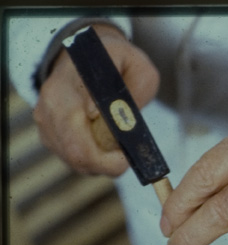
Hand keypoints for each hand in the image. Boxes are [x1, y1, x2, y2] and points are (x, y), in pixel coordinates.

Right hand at [33, 24, 159, 176]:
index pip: (80, 133)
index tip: (127, 153)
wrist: (85, 54)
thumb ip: (138, 92)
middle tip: (127, 155)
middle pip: (76, 156)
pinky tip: (104, 144)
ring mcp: (45, 122)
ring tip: (117, 144)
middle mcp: (50, 105)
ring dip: (102, 163)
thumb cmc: (115, 61)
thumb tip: (124, 121)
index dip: (107, 154)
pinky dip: (93, 160)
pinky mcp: (48, 134)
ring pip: (75, 162)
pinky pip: (72, 160)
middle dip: (108, 165)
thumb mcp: (139, 68)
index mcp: (70, 86)